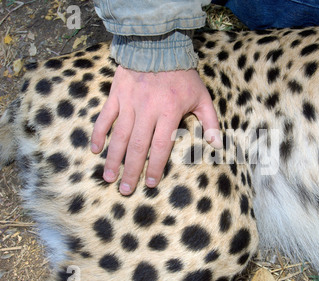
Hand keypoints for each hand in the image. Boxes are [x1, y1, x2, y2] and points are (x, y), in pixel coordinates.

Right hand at [90, 66, 220, 194]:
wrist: (158, 45)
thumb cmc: (182, 74)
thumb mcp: (202, 97)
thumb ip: (210, 121)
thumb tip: (218, 145)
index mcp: (169, 113)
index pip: (161, 146)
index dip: (155, 167)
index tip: (150, 183)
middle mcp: (147, 111)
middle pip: (138, 147)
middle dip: (131, 171)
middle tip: (125, 190)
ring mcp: (129, 103)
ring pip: (119, 136)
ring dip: (113, 159)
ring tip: (108, 177)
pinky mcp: (116, 95)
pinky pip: (104, 117)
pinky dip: (98, 133)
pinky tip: (94, 149)